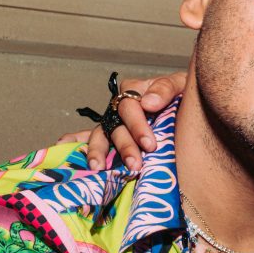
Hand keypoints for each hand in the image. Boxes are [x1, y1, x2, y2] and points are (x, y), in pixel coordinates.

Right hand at [59, 72, 187, 170]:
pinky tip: (61, 146)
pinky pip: (90, 137)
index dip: (138, 126)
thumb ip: (166, 89)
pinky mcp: (113, 136)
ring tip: (96, 166)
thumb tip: (149, 103)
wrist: (191, 108)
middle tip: (135, 165)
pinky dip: (75, 141)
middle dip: (125, 146)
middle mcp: (121, 107)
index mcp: (135, 91)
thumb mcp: (180, 86)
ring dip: (98, 150)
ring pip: (102, 135)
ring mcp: (115, 122)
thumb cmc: (185, 95)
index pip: (130, 107)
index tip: (150, 145)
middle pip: (116, 125)